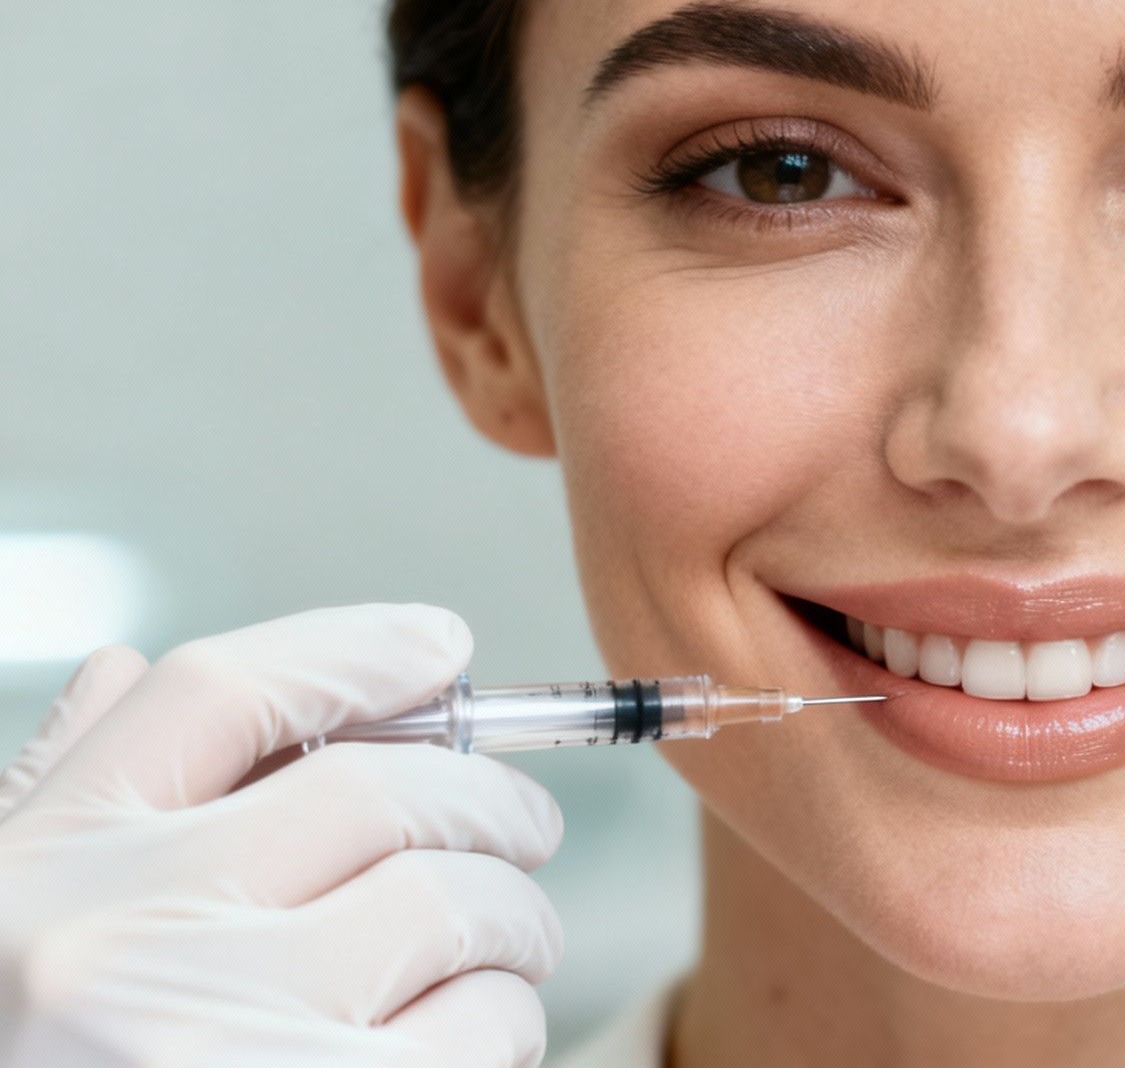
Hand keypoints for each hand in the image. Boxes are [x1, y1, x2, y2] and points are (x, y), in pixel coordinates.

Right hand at [0, 604, 564, 1066]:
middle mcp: (114, 939)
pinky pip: (486, 1028)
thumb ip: (69, 808)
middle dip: (489, 802)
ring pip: (461, 906)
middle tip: (525, 832)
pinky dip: (506, 1024)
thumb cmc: (48, 1062)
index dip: (354, 651)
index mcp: (40, 869)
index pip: (218, 693)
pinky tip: (473, 1042)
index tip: (443, 646)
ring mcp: (217, 1037)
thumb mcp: (7, 938)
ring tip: (504, 947)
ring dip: (515, 921)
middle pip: (380, 790)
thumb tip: (131, 675)